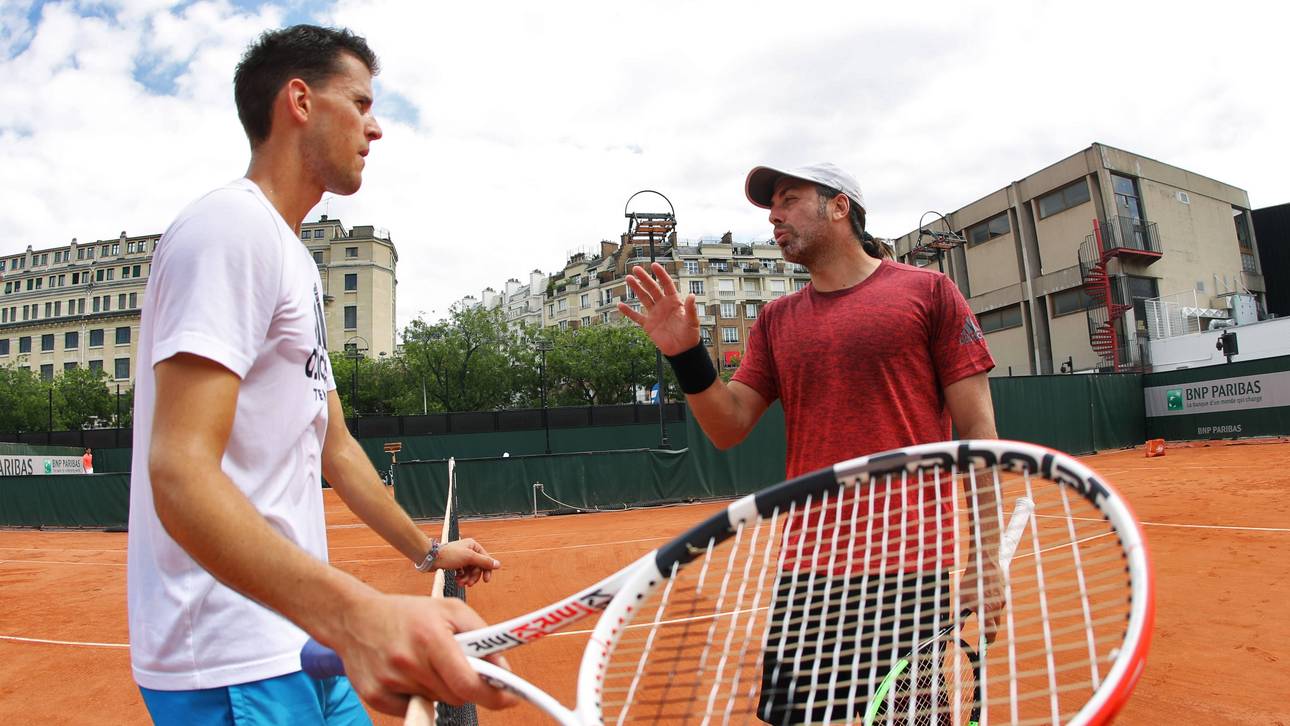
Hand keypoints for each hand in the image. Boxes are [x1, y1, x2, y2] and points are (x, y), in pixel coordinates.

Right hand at [334, 593, 517, 714]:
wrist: (353, 618)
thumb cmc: (409, 613)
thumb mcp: (450, 610)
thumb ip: (482, 635)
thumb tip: (503, 669)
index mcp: (431, 639)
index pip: (468, 682)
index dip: (494, 696)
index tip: (511, 698)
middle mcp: (408, 662)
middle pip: (456, 696)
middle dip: (466, 684)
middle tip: (457, 665)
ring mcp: (389, 682)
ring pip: (436, 701)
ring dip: (440, 688)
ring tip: (425, 662)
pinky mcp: (374, 697)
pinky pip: (412, 709)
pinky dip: (417, 696)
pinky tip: (407, 674)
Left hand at [436, 538, 500, 585]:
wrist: (430, 558)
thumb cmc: (448, 555)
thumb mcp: (469, 558)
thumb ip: (484, 561)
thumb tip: (498, 564)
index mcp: (474, 546)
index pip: (485, 559)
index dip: (486, 570)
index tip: (486, 581)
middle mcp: (469, 550)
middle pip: (478, 567)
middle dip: (473, 576)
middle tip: (469, 584)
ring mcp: (462, 557)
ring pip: (470, 571)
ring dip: (466, 579)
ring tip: (460, 583)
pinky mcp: (455, 564)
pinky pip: (463, 573)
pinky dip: (461, 577)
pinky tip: (456, 580)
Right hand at [617, 262, 700, 355]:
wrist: (682, 350)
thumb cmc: (690, 334)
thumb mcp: (693, 321)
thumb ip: (690, 309)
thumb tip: (691, 295)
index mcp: (674, 301)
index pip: (666, 284)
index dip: (661, 275)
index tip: (654, 265)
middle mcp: (663, 305)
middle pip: (652, 288)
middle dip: (644, 278)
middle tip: (636, 268)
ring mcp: (655, 314)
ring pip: (643, 298)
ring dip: (636, 289)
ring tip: (628, 278)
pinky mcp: (648, 325)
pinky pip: (636, 317)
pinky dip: (628, 312)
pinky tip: (620, 305)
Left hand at [961, 557, 1005, 642]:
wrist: (984, 564)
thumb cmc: (971, 581)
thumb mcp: (961, 599)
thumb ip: (959, 616)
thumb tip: (955, 629)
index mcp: (987, 611)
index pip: (989, 633)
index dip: (986, 642)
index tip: (982, 648)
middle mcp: (997, 608)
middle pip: (995, 627)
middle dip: (989, 634)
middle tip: (983, 640)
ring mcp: (1002, 601)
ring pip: (997, 616)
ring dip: (990, 619)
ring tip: (981, 613)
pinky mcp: (1004, 595)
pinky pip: (998, 606)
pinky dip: (992, 607)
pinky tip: (986, 598)